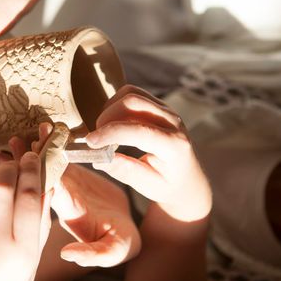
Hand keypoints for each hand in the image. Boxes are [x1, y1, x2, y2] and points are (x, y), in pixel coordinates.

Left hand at [31, 123, 140, 267]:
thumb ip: (92, 254)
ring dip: (38, 147)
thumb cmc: (119, 242)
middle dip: (28, 158)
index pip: (48, 190)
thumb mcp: (111, 251)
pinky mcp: (75, 175)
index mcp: (68, 210)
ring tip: (28, 130)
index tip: (26, 159)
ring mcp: (67, 184)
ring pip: (48, 162)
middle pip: (40, 174)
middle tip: (14, 141)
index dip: (37, 174)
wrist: (125, 230)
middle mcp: (62, 195)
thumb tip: (67, 255)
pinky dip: (54, 143)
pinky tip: (46, 129)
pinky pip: (61, 156)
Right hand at [86, 85, 211, 221]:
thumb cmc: (169, 186)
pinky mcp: (160, 106)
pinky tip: (113, 123)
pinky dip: (117, 104)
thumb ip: (125, 171)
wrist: (190, 180)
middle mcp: (174, 122)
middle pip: (133, 102)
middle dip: (107, 117)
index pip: (139, 131)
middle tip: (97, 138)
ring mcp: (168, 110)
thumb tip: (99, 159)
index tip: (90, 142)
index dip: (111, 133)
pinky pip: (134, 94)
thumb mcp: (149, 186)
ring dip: (111, 108)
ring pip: (132, 94)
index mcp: (175, 145)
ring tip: (104, 130)